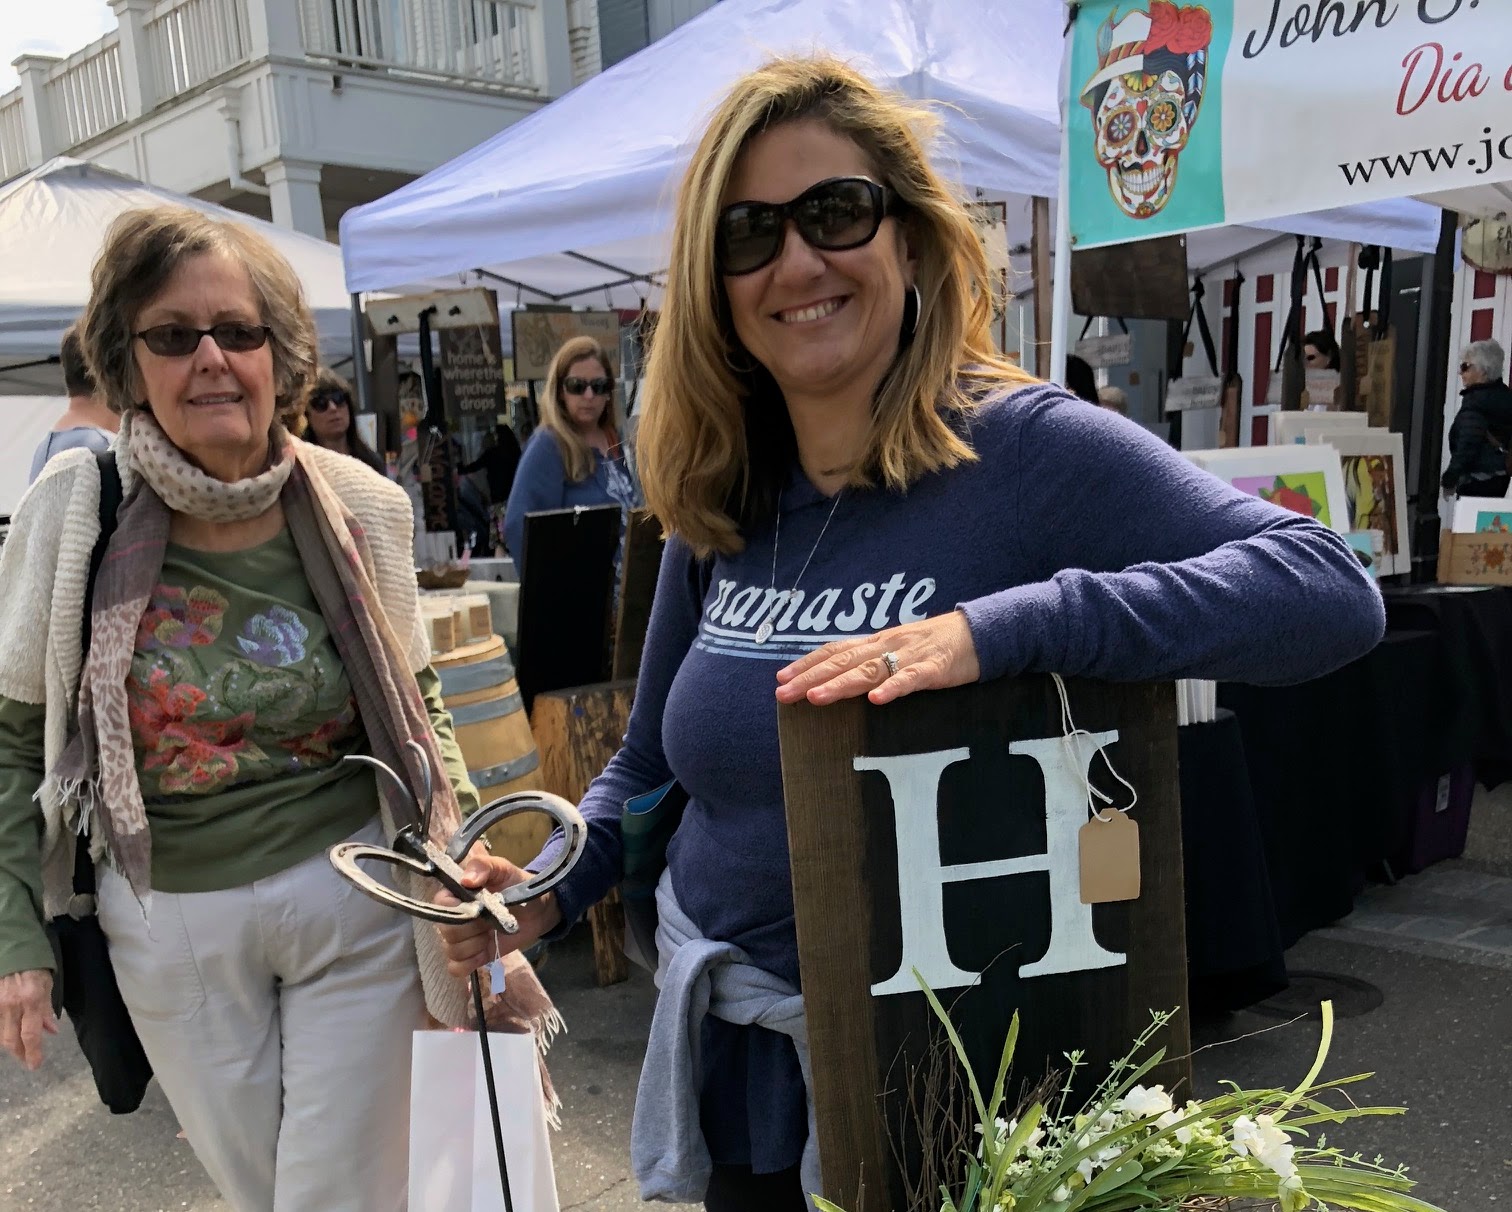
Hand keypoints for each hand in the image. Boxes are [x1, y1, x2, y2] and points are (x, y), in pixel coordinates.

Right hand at [0, 970, 58, 1070]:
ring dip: (11, 1045)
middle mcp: (11, 1006)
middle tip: (27, 1060)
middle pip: (11, 1040)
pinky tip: (10, 1035)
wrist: (13, 951)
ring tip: (20, 1048)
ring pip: (1, 1035)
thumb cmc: (35, 968)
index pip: (30, 1034)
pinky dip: (2, 1033)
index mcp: (30, 1001)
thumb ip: (46, 1009)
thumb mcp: (47, 986)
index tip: (35, 1065)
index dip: (32, 1053)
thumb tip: (51, 1031)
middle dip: (19, 1054)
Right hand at [435, 856, 562, 978]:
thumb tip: (467, 880)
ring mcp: (462, 938)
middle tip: (491, 920)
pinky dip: (469, 963)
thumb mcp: (503, 868)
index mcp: (455, 893)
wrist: (537, 908)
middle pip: (446, 931)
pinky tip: (484, 951)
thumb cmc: (516, 884)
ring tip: (492, 933)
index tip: (479, 907)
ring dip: (475, 945)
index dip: (458, 909)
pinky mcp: (472, 956)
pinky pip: (456, 968)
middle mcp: (452, 916)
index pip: (440, 905)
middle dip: (472, 928)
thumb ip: (484, 866)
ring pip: (452, 950)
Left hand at [774, 610, 981, 706]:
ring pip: (870, 669)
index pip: (835, 650)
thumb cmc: (937, 645)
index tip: (781, 678)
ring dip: (841, 683)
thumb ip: (874, 661)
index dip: (807, 663)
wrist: (982, 632)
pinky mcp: (935, 668)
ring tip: (816, 696)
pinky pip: (911, 679)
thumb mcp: (900, 649)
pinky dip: (893, 688)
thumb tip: (840, 677)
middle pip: (843, 661)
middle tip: (782, 693)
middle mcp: (887, 645)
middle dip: (810, 677)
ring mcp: (910, 656)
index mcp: (877, 642)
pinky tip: (876, 700)